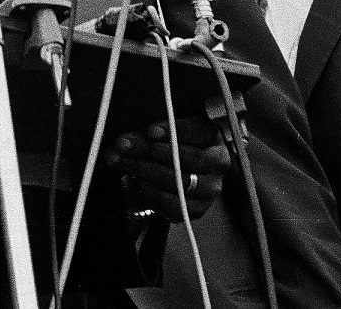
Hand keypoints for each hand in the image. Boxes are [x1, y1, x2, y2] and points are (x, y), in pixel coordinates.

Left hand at [105, 117, 229, 220]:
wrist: (171, 175)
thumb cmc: (167, 147)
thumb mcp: (158, 135)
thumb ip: (141, 137)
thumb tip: (122, 144)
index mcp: (213, 137)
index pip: (198, 131)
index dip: (174, 130)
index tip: (149, 131)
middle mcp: (218, 163)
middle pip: (192, 158)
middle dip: (156, 152)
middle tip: (128, 148)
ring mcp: (210, 189)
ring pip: (182, 182)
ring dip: (148, 172)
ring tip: (125, 163)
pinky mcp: (198, 209)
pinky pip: (176, 205)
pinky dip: (153, 193)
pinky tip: (139, 182)